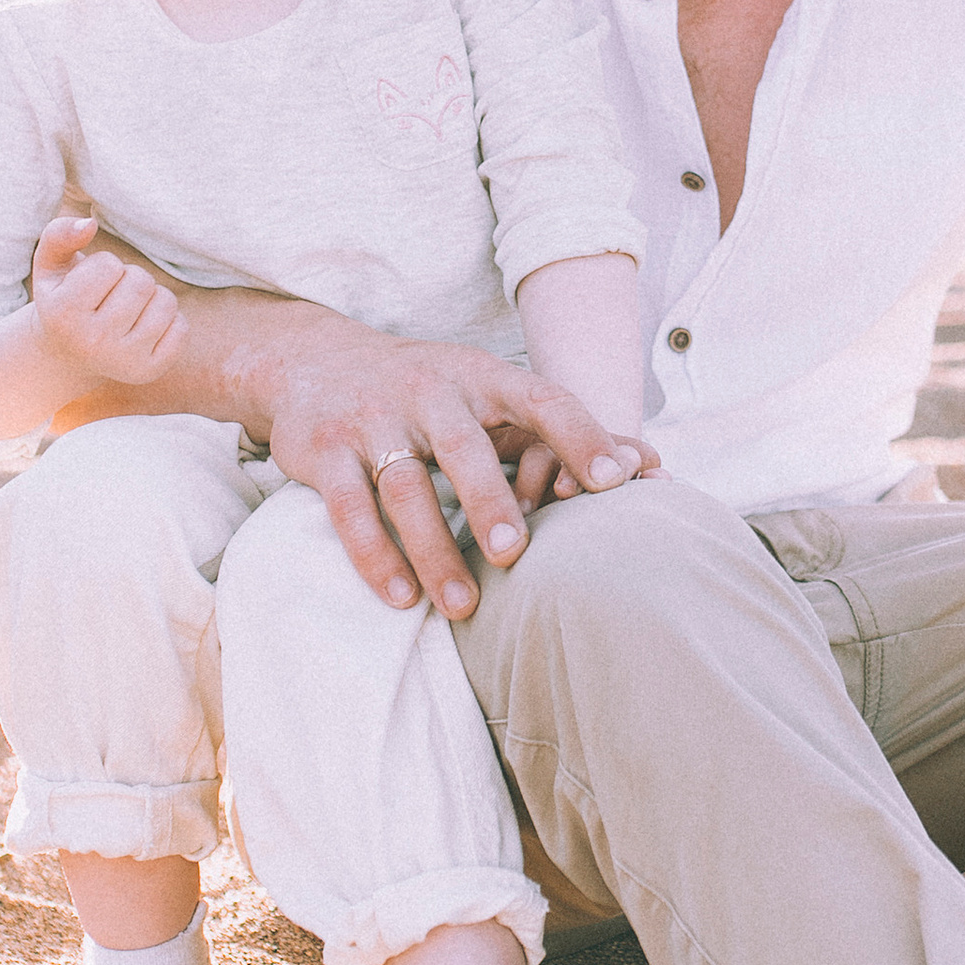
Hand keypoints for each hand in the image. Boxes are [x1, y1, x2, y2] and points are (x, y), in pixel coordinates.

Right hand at [31, 213, 187, 387]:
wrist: (68, 355)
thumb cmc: (63, 298)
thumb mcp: (50, 266)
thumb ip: (60, 235)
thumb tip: (89, 223)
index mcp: (63, 314)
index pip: (110, 265)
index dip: (105, 265)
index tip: (92, 282)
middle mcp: (92, 342)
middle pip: (141, 282)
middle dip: (131, 278)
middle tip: (113, 294)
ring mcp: (123, 361)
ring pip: (166, 302)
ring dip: (152, 295)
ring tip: (129, 308)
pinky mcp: (149, 371)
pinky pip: (182, 327)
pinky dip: (169, 319)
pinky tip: (143, 326)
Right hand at [260, 312, 658, 616]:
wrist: (310, 360)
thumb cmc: (430, 391)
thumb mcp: (487, 392)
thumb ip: (559, 429)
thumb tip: (653, 466)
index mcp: (480, 376)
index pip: (540, 398)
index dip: (579, 435)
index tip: (614, 479)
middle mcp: (427, 391)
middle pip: (463, 447)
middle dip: (491, 501)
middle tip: (517, 554)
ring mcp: (372, 421)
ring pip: (404, 488)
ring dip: (433, 549)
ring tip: (463, 603)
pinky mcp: (322, 453)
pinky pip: (349, 509)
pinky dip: (374, 555)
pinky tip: (402, 597)